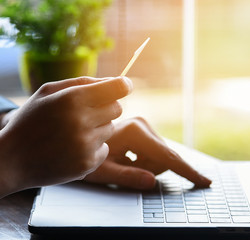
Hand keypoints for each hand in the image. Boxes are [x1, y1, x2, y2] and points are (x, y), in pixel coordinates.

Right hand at [0, 76, 131, 196]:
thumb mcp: (48, 92)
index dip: (123, 85)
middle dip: (106, 107)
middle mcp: (82, 121)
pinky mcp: (88, 164)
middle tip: (87, 112)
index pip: (117, 88)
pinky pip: (105, 148)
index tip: (123, 86)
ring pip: (112, 129)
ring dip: (99, 128)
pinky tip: (73, 147)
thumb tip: (117, 81)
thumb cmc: (31, 121)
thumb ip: (83, 82)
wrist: (11, 160)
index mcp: (72, 99)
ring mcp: (86, 145)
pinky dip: (94, 147)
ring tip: (74, 132)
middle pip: (117, 108)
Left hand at [84, 117, 211, 189]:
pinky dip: (145, 159)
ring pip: (161, 156)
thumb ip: (128, 177)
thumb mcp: (103, 172)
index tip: (205, 181)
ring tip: (123, 162)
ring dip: (146, 165)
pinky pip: (155, 151)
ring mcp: (143, 126)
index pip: (168, 157)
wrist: (77, 137)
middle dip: (151, 169)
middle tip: (125, 168)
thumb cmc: (86, 156)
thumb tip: (152, 181)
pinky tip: (127, 156)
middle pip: (164, 158)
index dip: (187, 172)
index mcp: (135, 133)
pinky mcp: (143, 129)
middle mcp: (143, 125)